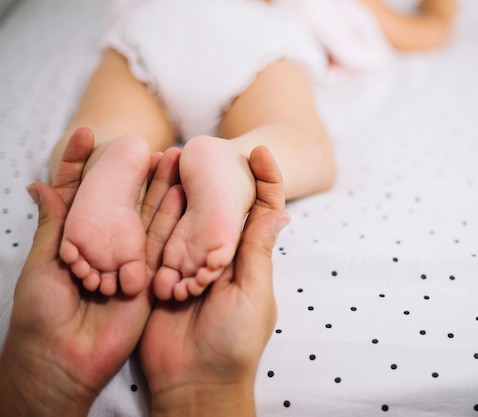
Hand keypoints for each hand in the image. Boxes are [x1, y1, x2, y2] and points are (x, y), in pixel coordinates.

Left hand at [0, 128, 183, 416]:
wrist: (65, 357)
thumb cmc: (43, 311)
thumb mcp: (44, 261)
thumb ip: (54, 222)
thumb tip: (41, 183)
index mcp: (72, 235)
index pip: (77, 190)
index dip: (81, 162)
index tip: (87, 132)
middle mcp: (103, 242)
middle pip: (121, 199)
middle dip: (133, 171)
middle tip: (148, 144)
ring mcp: (128, 258)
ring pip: (146, 217)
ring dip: (159, 189)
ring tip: (173, 160)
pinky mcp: (148, 276)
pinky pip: (163, 245)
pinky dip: (174, 220)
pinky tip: (183, 195)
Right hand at [139, 146, 289, 416]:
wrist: (195, 382)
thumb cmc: (233, 341)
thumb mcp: (253, 294)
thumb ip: (257, 252)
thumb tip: (281, 212)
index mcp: (248, 258)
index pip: (261, 211)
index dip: (264, 180)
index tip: (261, 151)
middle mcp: (219, 256)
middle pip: (219, 208)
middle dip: (214, 178)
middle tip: (205, 146)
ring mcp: (187, 264)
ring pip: (185, 219)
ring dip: (181, 190)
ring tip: (175, 156)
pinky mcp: (158, 275)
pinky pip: (156, 241)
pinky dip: (155, 216)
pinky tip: (152, 187)